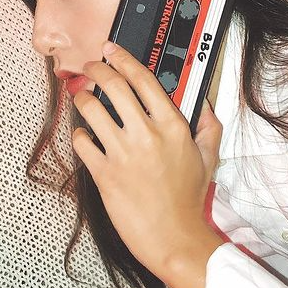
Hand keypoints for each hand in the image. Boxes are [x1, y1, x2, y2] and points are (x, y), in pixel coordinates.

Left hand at [72, 41, 223, 287]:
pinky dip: (79, 134)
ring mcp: (122, 153)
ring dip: (82, 97)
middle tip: (91, 67)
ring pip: (91, 109)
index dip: (123, 59)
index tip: (111, 50)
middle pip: (113, 86)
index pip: (143, 79)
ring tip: (82, 97)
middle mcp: (146, 134)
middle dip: (97, 69)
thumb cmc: (189, 198)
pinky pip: (81, 142)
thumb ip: (208, 124)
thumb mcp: (208, 157)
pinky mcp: (104, 173)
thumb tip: (203, 101)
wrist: (173, 237)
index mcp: (172, 126)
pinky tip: (85, 135)